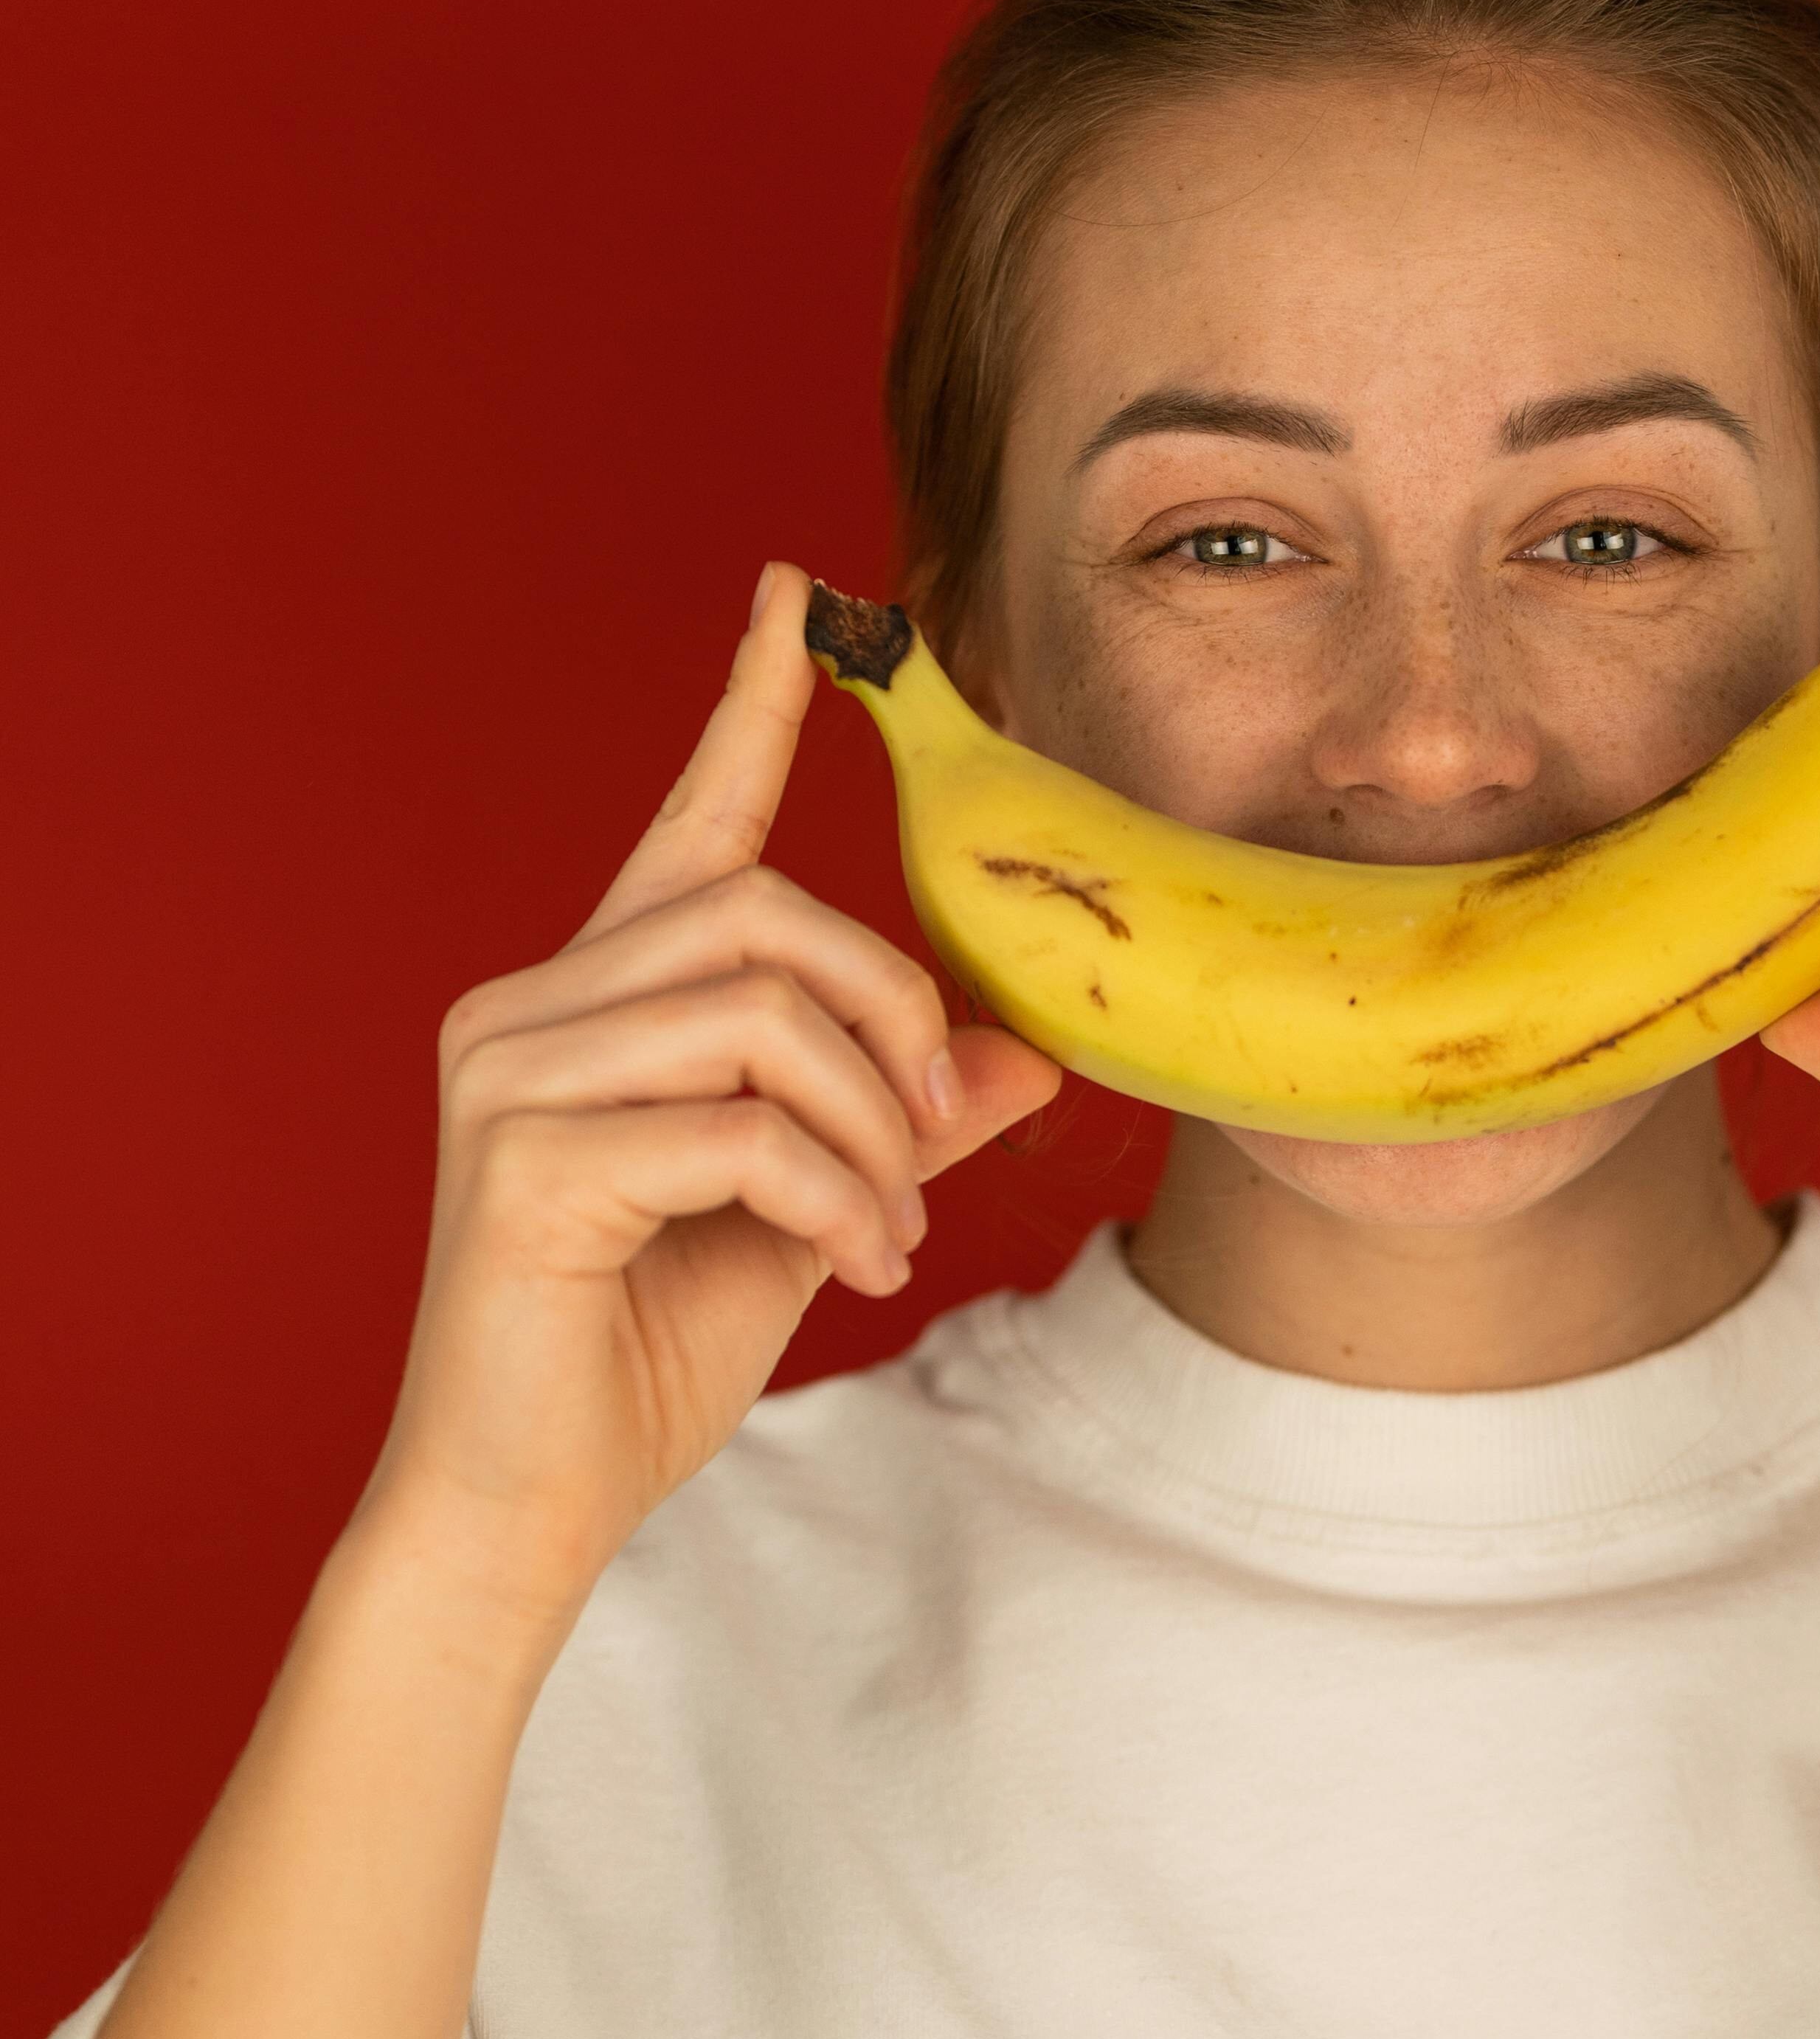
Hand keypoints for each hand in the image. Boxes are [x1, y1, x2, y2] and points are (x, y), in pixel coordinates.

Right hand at [356, 562, 1058, 1611]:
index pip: (691, 818)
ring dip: (871, 1128)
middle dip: (891, 1011)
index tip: (799, 593)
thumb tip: (1026, 1051)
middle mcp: (532, 1005)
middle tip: (937, 1130)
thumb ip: (897, 1116)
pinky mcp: (522, 1161)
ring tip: (890, 1232)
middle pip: (766, 913)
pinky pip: (740, 1126)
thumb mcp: (812, 1206)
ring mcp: (510, 1074)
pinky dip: (834, 1197)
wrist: (524, 1509)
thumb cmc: (646, 1345)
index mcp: (598, 996)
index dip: (752, 702)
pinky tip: (857, 1267)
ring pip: (763, 1013)